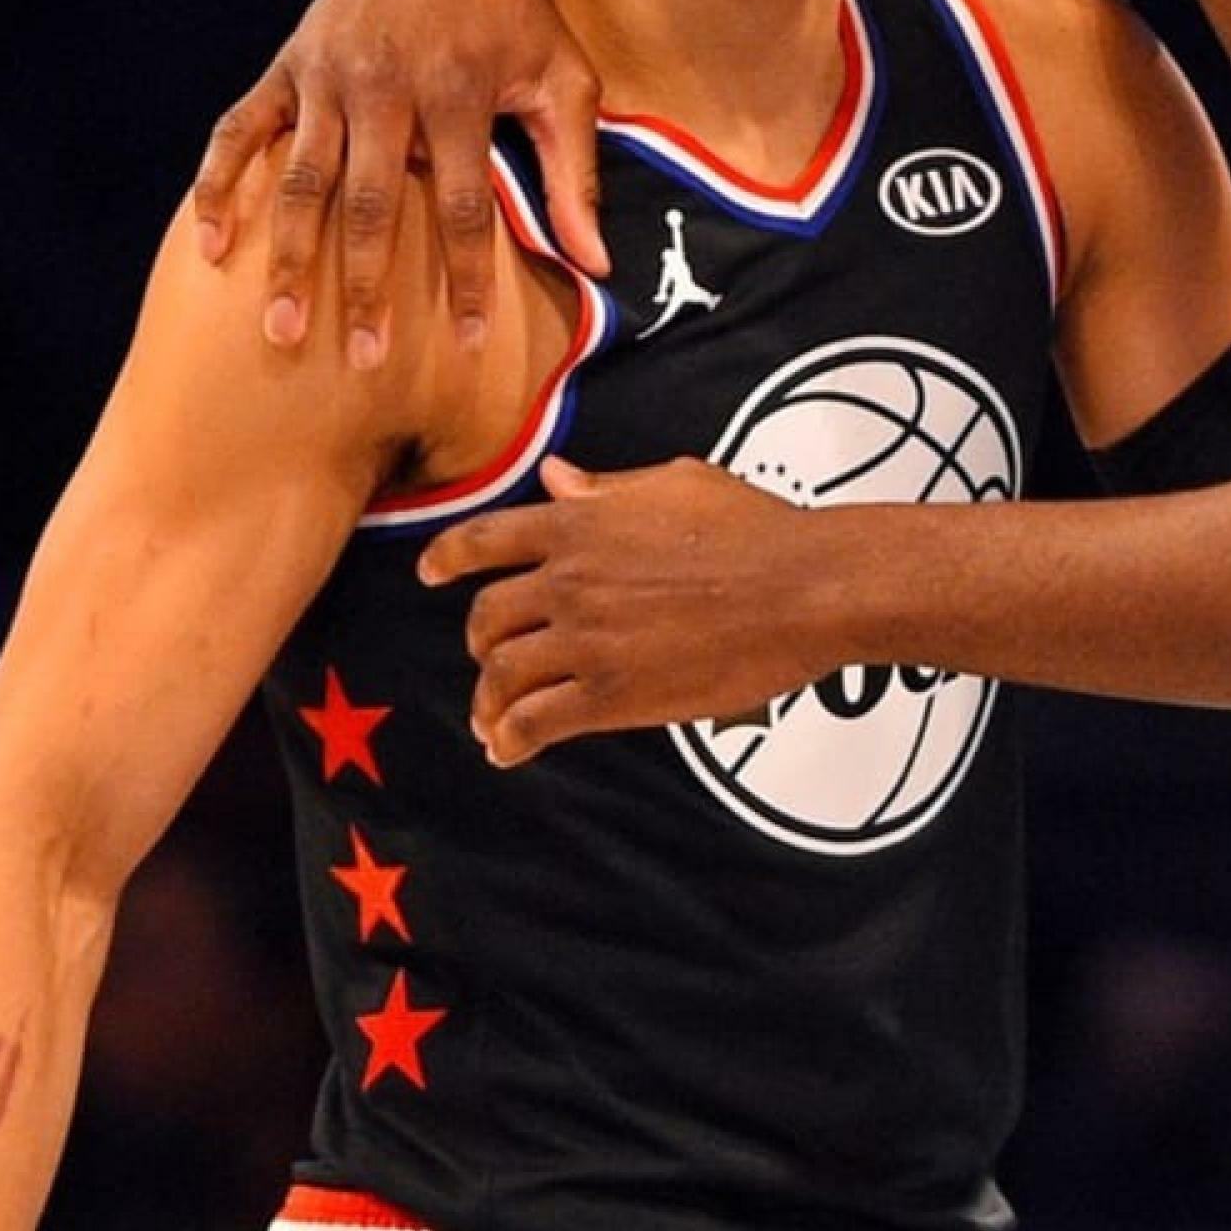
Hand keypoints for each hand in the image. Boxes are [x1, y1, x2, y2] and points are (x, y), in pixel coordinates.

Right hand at [191, 0, 605, 361]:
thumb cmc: (516, 19)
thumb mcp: (564, 81)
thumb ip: (575, 173)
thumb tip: (598, 266)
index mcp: (458, 90)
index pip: (462, 205)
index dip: (465, 278)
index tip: (468, 344)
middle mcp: (385, 82)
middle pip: (371, 203)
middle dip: (365, 286)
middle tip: (360, 360)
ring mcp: (326, 72)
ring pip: (302, 179)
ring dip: (289, 257)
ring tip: (280, 329)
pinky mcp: (287, 63)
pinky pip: (241, 130)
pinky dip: (221, 186)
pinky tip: (211, 248)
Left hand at [420, 457, 832, 759]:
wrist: (800, 589)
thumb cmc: (754, 530)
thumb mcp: (676, 485)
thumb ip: (607, 488)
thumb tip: (559, 479)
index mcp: (578, 525)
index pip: (484, 541)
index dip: (447, 560)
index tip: (429, 574)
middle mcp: (567, 581)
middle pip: (486, 619)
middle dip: (479, 643)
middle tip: (488, 659)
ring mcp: (585, 641)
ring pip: (502, 675)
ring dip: (488, 700)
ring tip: (491, 719)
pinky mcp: (611, 696)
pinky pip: (535, 723)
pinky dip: (510, 740)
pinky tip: (507, 751)